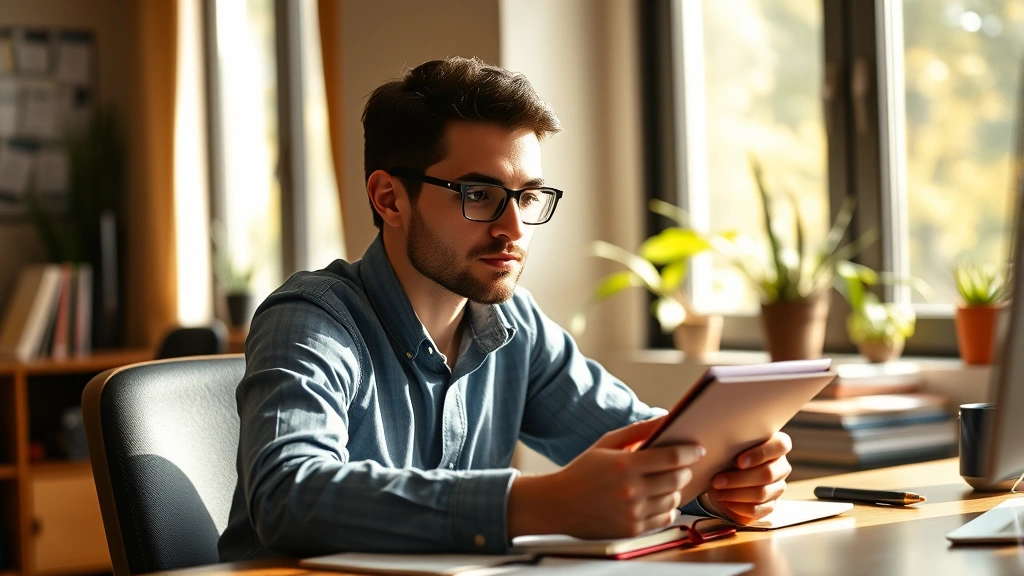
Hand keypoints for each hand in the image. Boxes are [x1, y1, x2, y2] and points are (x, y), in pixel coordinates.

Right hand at [507, 416, 703, 539]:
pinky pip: (664, 518)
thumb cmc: (583, 470)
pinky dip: (668, 508)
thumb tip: (666, 418)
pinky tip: (659, 499)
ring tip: (668, 482)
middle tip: (683, 466)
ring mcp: (632, 512)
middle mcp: (630, 490)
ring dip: (676, 489)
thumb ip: (637, 430)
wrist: (558, 504)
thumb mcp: (606, 443)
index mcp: (624, 465)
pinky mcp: (632, 529)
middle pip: (677, 479)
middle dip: (685, 470)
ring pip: (673, 500)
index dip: (690, 452)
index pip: (671, 457)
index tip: (698, 449)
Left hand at [703, 431, 792, 523]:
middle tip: (717, 481)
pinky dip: (739, 507)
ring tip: (717, 492)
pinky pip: (758, 509)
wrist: (724, 476)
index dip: (760, 454)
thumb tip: (708, 446)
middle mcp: (781, 466)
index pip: (781, 445)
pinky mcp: (770, 505)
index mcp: (777, 446)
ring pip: (762, 493)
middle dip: (739, 479)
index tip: (738, 461)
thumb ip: (727, 441)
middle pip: (768, 473)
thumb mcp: (729, 446)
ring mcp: (778, 487)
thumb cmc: (728, 455)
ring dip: (736, 494)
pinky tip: (726, 501)